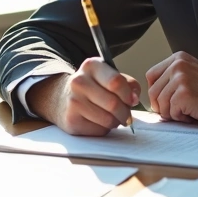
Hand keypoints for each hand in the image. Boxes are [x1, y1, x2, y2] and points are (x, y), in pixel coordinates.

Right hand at [27, 58, 141, 135]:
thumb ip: (127, 84)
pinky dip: (104, 129)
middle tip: (126, 114)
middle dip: (125, 112)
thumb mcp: (109, 77)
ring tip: (112, 117)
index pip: (116, 82)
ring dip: (116, 122)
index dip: (128, 95)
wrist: (62, 99)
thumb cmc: (93, 88)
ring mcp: (73, 102)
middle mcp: (79, 81)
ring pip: (108, 119)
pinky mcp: (71, 120)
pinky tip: (98, 121)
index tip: (132, 101)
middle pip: (113, 103)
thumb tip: (134, 98)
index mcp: (91, 66)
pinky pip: (99, 130)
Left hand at [145, 51, 197, 126]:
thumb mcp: (192, 76)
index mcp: (178, 58)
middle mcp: (177, 65)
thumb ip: (172, 79)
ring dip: (174, 114)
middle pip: (152, 93)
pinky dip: (182, 118)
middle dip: (164, 107)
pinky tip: (196, 113)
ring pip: (160, 104)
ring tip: (192, 110)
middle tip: (183, 110)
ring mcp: (180, 78)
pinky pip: (170, 113)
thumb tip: (151, 97)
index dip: (158, 93)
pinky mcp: (184, 94)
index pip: (151, 77)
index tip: (170, 101)